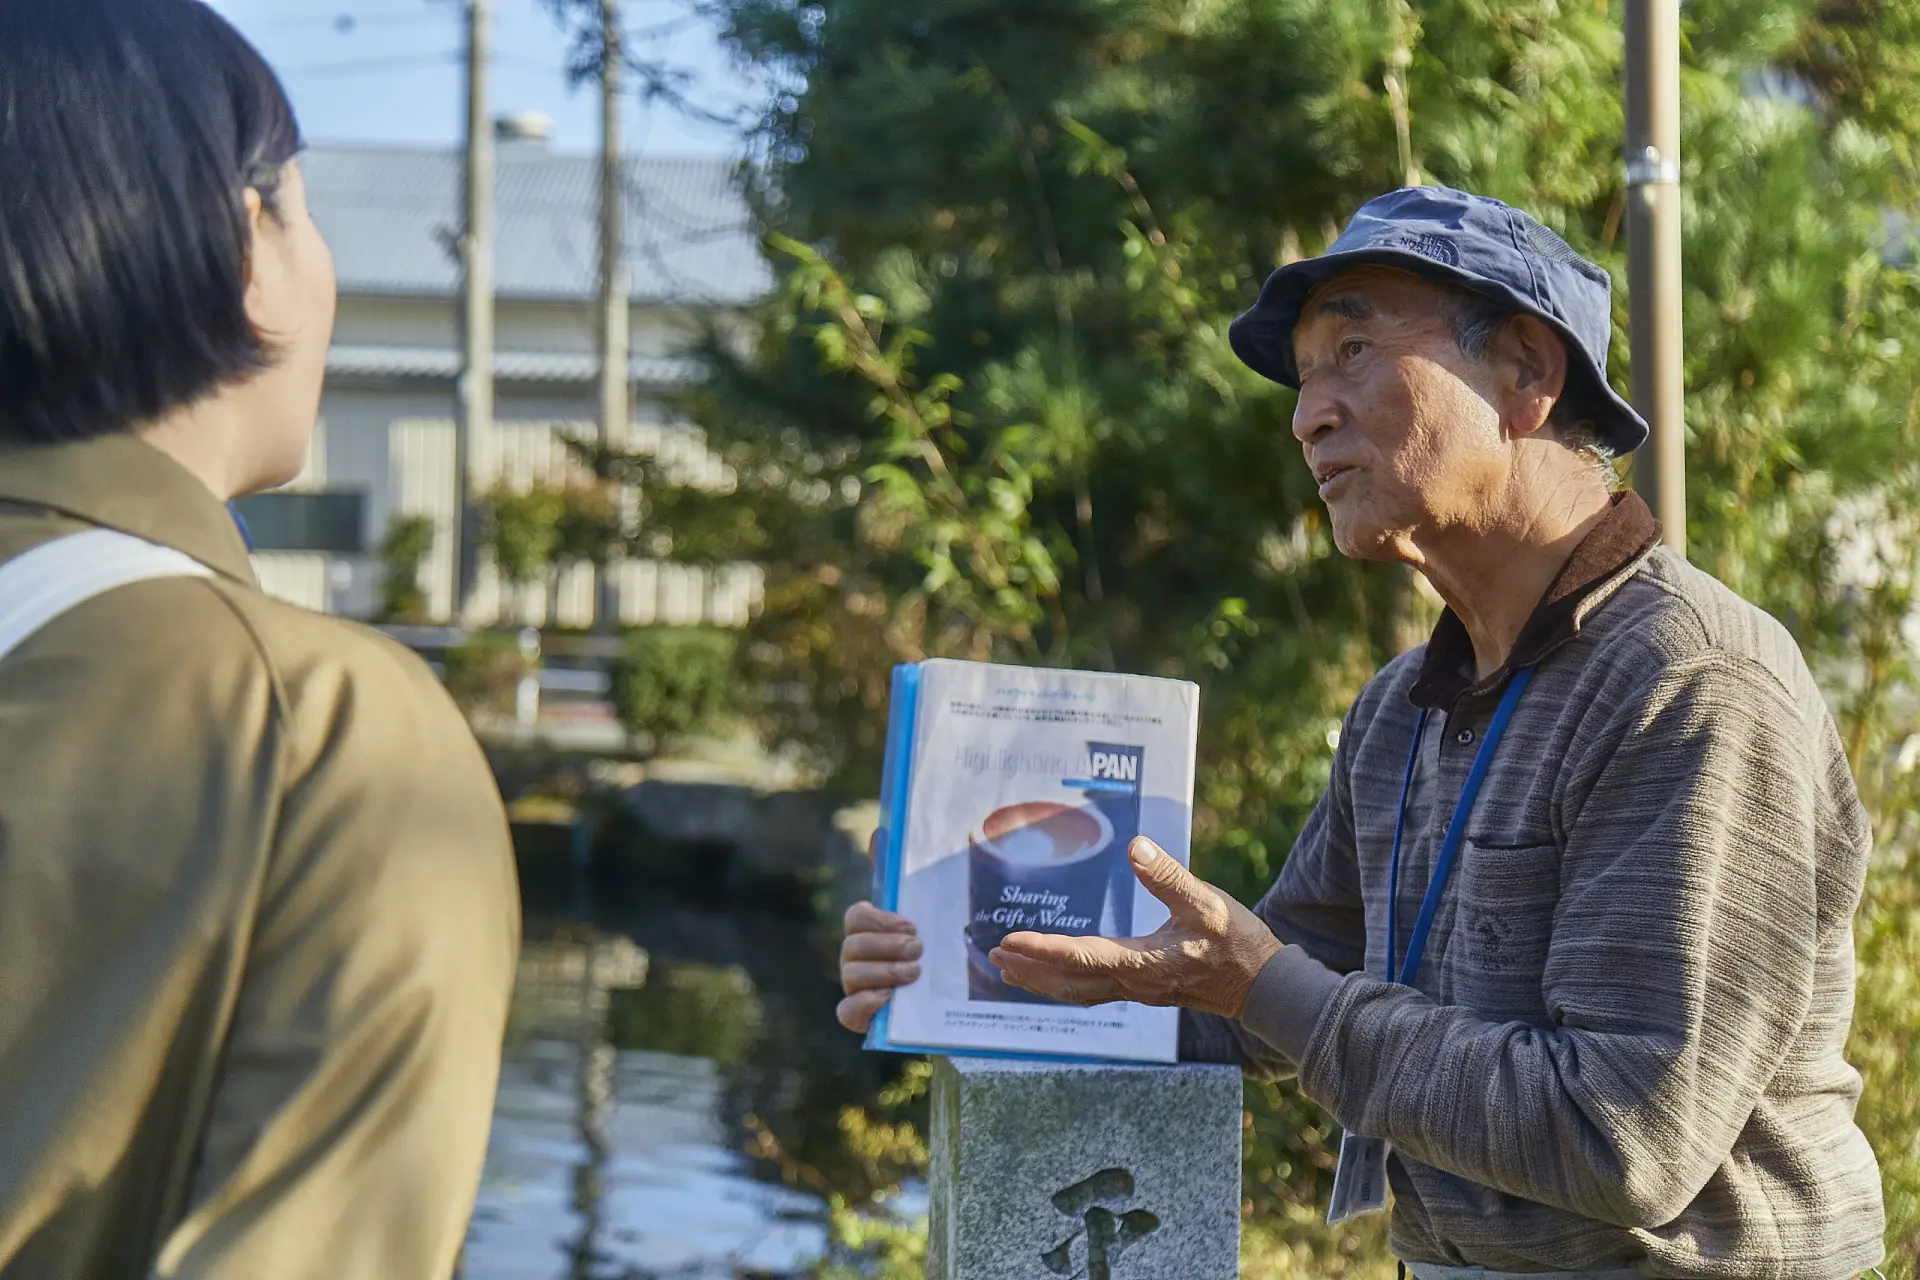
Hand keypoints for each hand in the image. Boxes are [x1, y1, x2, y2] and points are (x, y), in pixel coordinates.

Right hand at [836, 828, 923, 1032]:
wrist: (963, 997)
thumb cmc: (942, 945)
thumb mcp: (935, 907)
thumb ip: (911, 873)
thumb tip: (880, 835)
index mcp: (870, 928)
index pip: (856, 916)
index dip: (878, 919)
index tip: (910, 924)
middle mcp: (857, 956)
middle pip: (852, 945)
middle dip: (885, 946)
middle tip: (918, 948)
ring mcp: (856, 986)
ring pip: (850, 975)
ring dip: (883, 971)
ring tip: (914, 973)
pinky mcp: (862, 1017)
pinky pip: (846, 1012)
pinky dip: (864, 1005)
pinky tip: (888, 999)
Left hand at [988, 836, 1282, 1018]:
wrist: (1264, 986)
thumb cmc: (1238, 943)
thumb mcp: (1208, 903)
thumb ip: (1169, 877)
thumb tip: (1134, 847)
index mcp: (1144, 961)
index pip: (1082, 957)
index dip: (1043, 949)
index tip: (1011, 940)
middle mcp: (1134, 982)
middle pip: (1069, 982)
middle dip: (1029, 969)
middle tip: (993, 955)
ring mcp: (1137, 990)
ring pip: (1077, 992)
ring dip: (1041, 981)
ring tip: (1007, 970)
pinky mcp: (1144, 989)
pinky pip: (1092, 991)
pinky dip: (1064, 984)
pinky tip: (1054, 977)